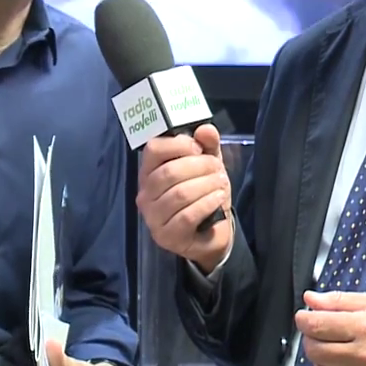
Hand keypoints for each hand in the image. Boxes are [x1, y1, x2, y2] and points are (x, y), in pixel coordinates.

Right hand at [136, 123, 232, 271]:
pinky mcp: (166, 236)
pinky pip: (187, 216)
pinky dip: (207, 203)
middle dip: (200, 167)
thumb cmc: (203, 194)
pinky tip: (218, 199)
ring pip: (180, 194)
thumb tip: (206, 129)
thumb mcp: (208, 165)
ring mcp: (153, 217)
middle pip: (169, 172)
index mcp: (149, 171)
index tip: (199, 149)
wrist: (211, 234)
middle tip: (217, 169)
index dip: (179, 145)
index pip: (153, 149)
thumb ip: (207, 145)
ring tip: (220, 184)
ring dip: (206, 185)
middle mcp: (145, 194)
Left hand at [295, 290, 365, 365]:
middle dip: (311, 338)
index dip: (304, 319)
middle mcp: (363, 357)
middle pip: (315, 350)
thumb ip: (340, 301)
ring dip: (321, 360)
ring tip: (334, 349)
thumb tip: (311, 299)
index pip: (317, 325)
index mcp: (365, 328)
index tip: (304, 316)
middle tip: (319, 332)